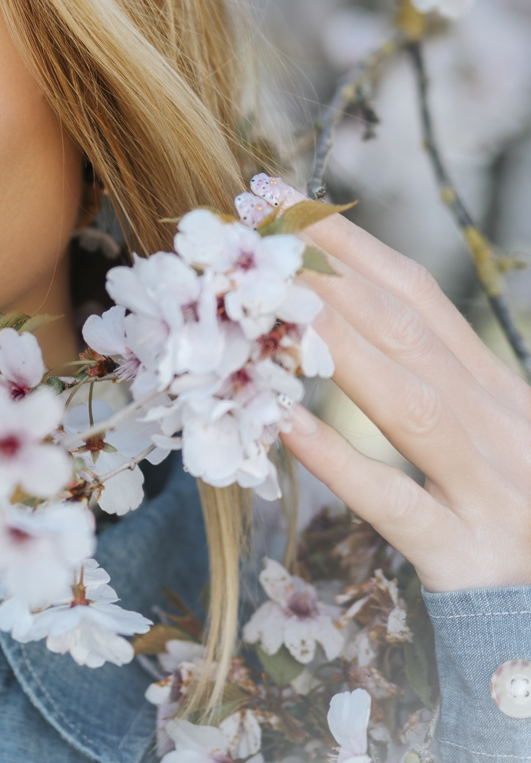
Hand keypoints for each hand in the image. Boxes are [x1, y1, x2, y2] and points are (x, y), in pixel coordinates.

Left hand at [280, 212, 530, 591]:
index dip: (354, 248)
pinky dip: (342, 461)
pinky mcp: (468, 558)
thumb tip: (351, 321)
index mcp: (502, 395)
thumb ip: (439, 387)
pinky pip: (397, 504)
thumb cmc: (516, 526)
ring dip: (339, 345)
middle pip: (412, 335)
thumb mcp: (495, 442)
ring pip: (410, 404)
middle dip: (333, 274)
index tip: (286, 203)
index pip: (423, 302)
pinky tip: (286, 424)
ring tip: (272, 302)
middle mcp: (503, 430)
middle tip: (258, 228)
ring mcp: (491, 493)